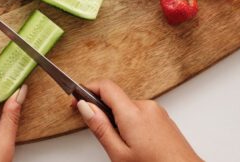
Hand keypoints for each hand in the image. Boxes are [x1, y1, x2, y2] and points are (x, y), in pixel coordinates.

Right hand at [76, 79, 201, 161]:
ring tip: (119, 145)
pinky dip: (130, 123)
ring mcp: (157, 111)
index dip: (86, 89)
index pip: (105, 86)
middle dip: (102, 110)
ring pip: (127, 107)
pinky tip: (134, 143)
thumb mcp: (119, 153)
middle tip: (94, 129)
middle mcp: (146, 106)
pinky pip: (140, 113)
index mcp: (132, 112)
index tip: (75, 100)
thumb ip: (100, 127)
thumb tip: (85, 107)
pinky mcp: (163, 118)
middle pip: (115, 98)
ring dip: (117, 119)